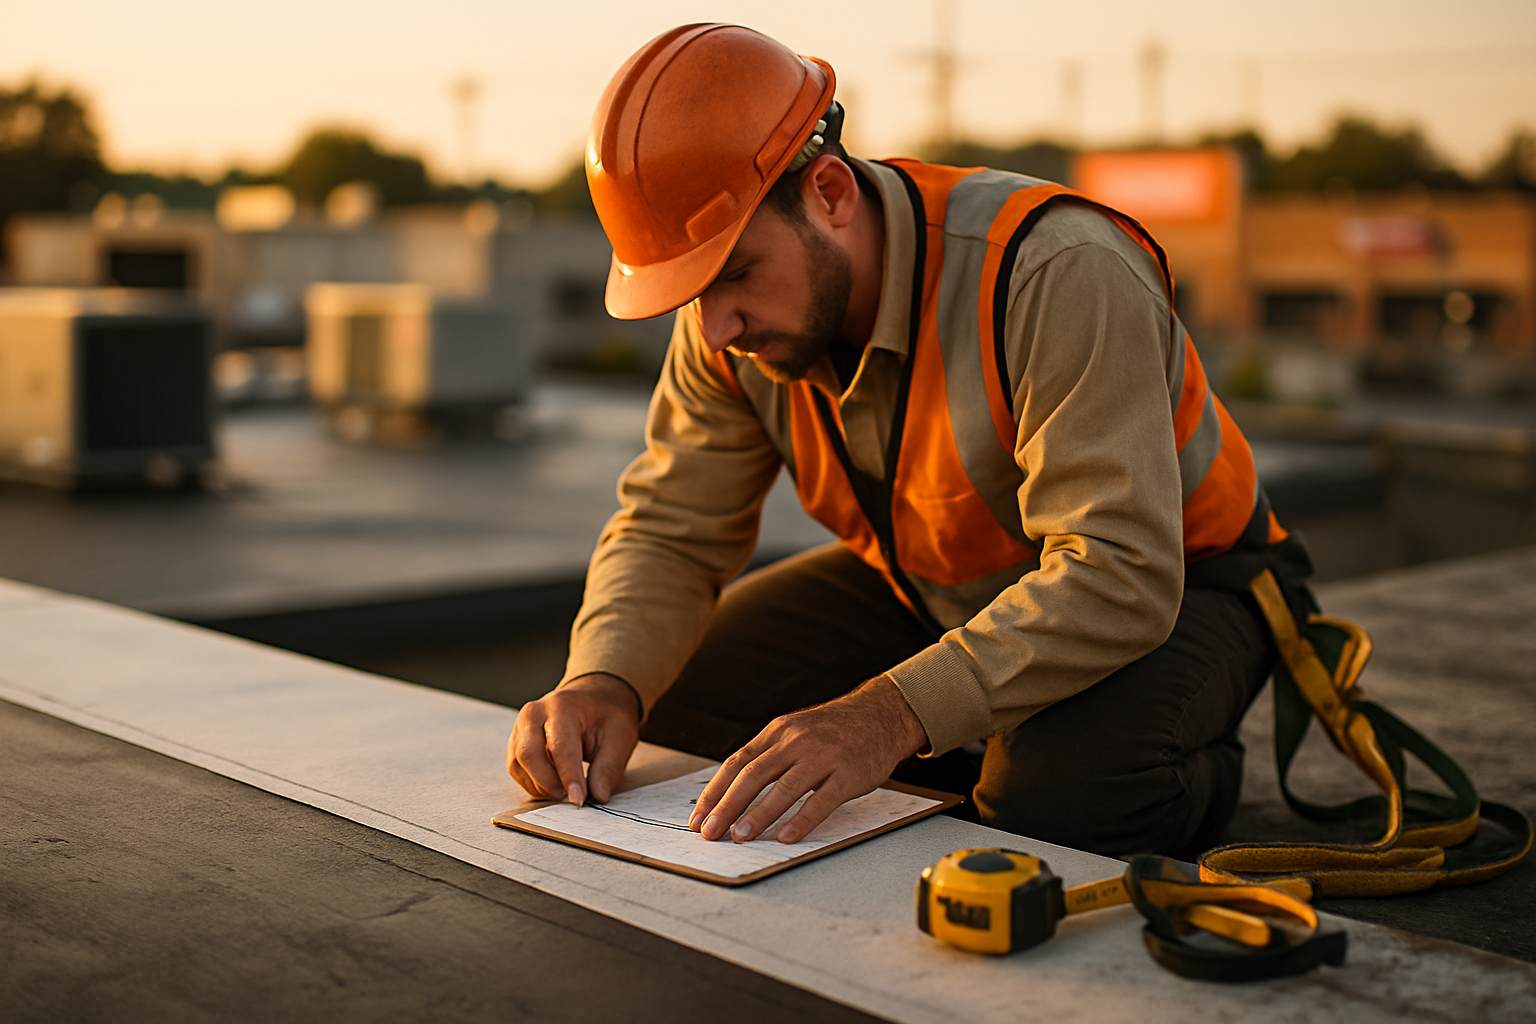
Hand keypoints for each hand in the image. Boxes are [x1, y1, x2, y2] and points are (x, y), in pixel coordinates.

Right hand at [506, 673, 640, 806]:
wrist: (594, 700)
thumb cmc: (606, 716)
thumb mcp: (620, 737)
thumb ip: (608, 767)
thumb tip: (598, 795)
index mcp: (563, 706)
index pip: (560, 746)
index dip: (568, 777)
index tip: (578, 800)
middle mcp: (535, 713)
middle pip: (528, 754)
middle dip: (549, 783)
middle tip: (571, 797)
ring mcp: (520, 726)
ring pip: (517, 764)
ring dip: (540, 786)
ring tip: (564, 790)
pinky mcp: (515, 741)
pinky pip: (515, 768)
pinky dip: (532, 783)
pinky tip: (553, 785)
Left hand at [688, 676, 928, 843]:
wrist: (882, 713)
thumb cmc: (833, 729)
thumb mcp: (795, 730)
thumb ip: (768, 755)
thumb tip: (731, 792)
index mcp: (778, 731)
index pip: (737, 763)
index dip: (715, 792)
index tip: (698, 819)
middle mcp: (796, 741)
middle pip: (753, 775)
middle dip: (727, 806)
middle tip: (710, 833)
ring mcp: (823, 756)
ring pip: (784, 788)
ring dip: (759, 815)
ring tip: (740, 837)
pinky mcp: (849, 774)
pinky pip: (821, 799)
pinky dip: (801, 819)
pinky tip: (786, 836)